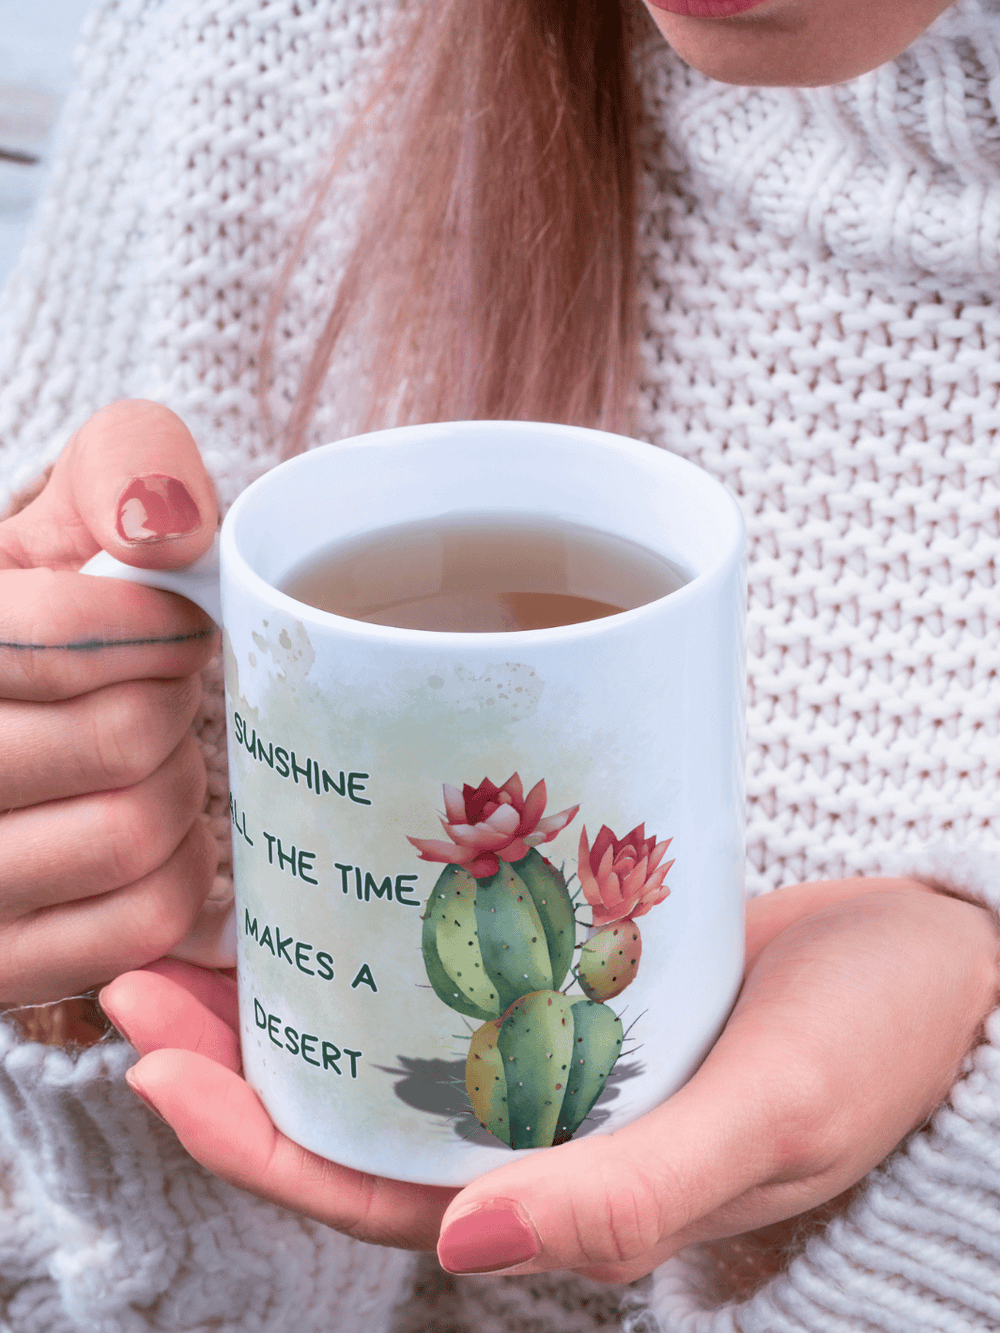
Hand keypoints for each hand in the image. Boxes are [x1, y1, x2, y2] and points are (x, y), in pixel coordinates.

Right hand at [0, 400, 219, 1002]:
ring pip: (136, 833)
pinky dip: (179, 871)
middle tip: (163, 688)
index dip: (153, 627)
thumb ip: (119, 472)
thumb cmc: (25, 628)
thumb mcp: (47, 530)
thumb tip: (174, 528)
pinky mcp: (0, 963)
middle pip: (123, 738)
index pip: (58, 643)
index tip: (177, 624)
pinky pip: (144, 919)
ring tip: (152, 755)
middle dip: (171, 701)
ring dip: (179, 784)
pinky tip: (150, 827)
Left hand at [99, 877, 998, 1267]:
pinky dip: (384, 947)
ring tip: (205, 924)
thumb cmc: (878, 1045)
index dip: (249, 1139)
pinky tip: (341, 895)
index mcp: (566, 1193)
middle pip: (350, 1113)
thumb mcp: (769, 1123)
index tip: (155, 1054)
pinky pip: (454, 979)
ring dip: (293, 997)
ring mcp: (557, 1058)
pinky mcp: (582, 989)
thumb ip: (628, 1195)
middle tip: (143, 965)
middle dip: (235, 1055)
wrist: (945, 965)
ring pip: (389, 1046)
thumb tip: (461, 1249)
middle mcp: (542, 1130)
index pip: (369, 1191)